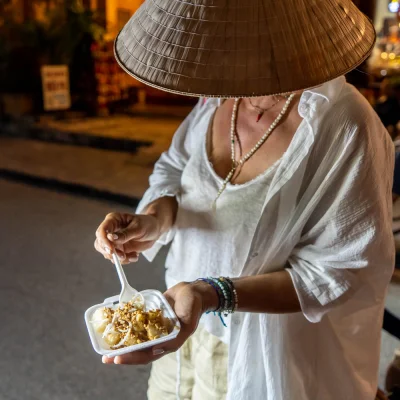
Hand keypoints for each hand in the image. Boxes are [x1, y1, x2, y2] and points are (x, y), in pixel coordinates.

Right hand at [94, 212, 160, 263]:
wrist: (155, 230)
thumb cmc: (148, 224)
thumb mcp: (139, 228)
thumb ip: (125, 234)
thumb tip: (111, 238)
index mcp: (113, 220)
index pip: (102, 231)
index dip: (104, 241)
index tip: (111, 250)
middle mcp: (111, 230)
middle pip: (100, 243)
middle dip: (110, 252)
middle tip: (122, 256)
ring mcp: (114, 241)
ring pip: (107, 253)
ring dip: (119, 258)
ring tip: (134, 255)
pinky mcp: (119, 249)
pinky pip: (117, 258)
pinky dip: (125, 260)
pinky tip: (135, 255)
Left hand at [102, 281, 217, 364]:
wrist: (192, 291)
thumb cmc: (192, 305)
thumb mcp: (188, 319)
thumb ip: (177, 333)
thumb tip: (160, 348)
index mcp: (169, 342)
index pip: (148, 355)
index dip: (133, 358)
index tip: (118, 358)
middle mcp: (160, 338)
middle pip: (139, 351)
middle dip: (123, 355)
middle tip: (106, 358)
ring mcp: (154, 329)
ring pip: (136, 340)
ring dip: (122, 344)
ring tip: (106, 347)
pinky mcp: (151, 319)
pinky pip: (137, 325)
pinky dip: (127, 327)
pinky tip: (116, 326)